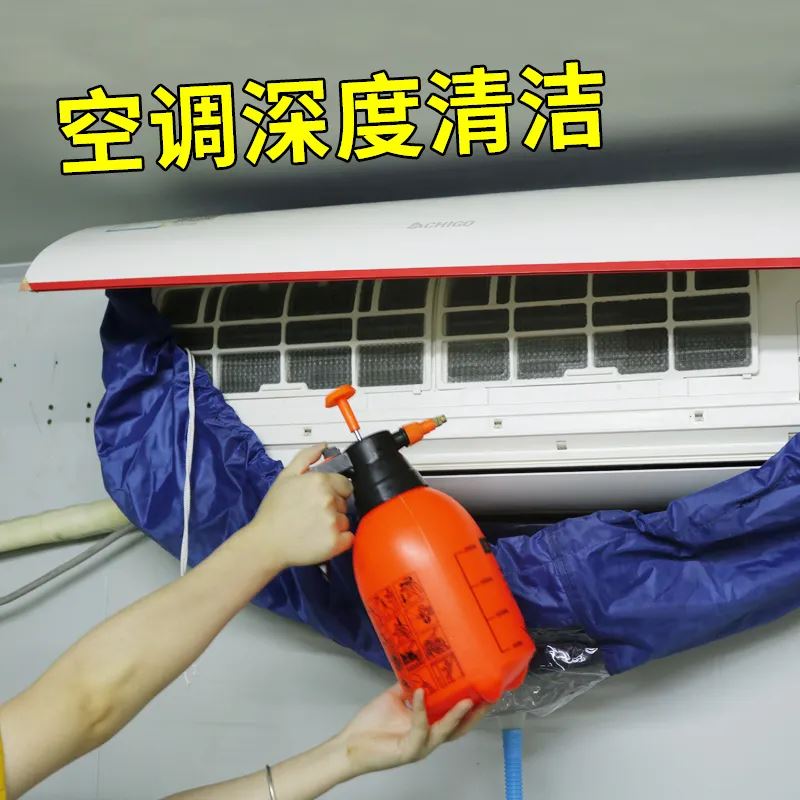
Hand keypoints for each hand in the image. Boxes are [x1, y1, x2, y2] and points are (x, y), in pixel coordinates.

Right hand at [244, 444, 353, 568]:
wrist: (265, 542)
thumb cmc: (273, 513)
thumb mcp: (285, 476)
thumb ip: (306, 457)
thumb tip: (323, 446)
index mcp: (319, 481)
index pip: (345, 484)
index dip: (334, 491)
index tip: (321, 499)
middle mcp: (328, 500)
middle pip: (345, 502)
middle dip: (332, 507)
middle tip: (311, 513)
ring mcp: (332, 521)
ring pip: (345, 520)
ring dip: (334, 524)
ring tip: (313, 526)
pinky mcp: (334, 542)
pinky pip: (349, 538)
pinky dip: (340, 540)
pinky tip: (321, 538)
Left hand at [338, 684, 487, 776]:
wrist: (350, 744)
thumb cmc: (371, 725)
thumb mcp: (394, 699)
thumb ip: (409, 686)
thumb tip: (420, 666)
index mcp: (428, 727)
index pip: (455, 718)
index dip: (471, 707)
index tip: (484, 688)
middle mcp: (428, 738)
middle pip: (459, 729)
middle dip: (475, 715)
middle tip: (488, 698)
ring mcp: (420, 746)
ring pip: (445, 732)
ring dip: (456, 715)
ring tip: (467, 699)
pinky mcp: (409, 750)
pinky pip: (420, 729)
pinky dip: (421, 709)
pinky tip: (420, 693)